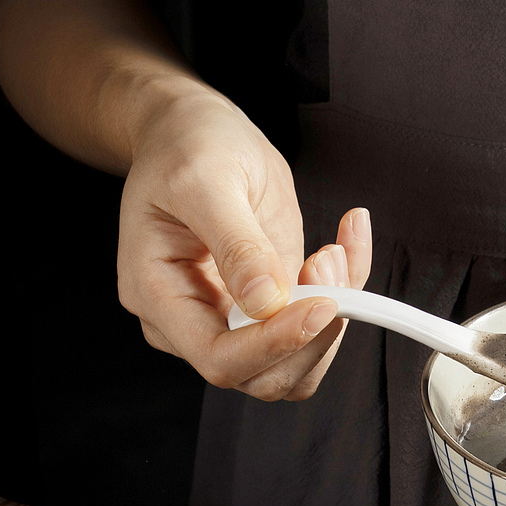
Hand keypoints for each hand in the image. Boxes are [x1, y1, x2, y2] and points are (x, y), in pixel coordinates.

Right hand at [116, 82, 371, 398]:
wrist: (194, 131)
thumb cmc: (187, 146)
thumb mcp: (207, 179)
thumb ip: (238, 245)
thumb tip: (267, 304)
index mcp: (158, 294)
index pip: (218, 357)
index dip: (274, 344)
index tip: (323, 304)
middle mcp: (191, 319)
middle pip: (261, 374)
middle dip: (310, 330)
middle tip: (328, 260)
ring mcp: (230, 317)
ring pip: (295, 362)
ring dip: (334, 316)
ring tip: (337, 249)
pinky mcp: (267, 306)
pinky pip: (314, 328)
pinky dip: (344, 292)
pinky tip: (347, 244)